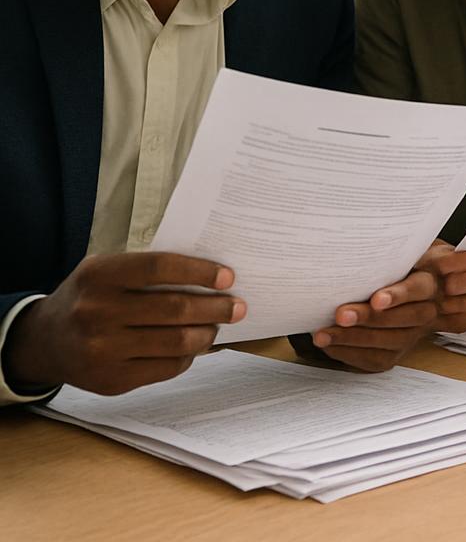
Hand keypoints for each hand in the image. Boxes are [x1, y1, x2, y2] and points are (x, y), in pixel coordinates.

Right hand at [1, 253, 243, 395]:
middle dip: (216, 308)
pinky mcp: (112, 380)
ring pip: (176, 343)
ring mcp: (103, 350)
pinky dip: (189, 356)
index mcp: (98, 276)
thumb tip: (210, 278)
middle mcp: (97, 312)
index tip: (228, 277)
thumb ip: (147, 270)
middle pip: (174, 309)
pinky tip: (195, 346)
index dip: (199, 272)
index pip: (159, 268)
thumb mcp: (104, 270)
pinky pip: (167, 368)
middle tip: (238, 306)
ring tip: (218, 326)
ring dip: (208, 333)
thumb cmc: (88, 297)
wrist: (44, 342)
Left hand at [310, 260, 438, 371]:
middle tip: (340, 315)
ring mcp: (411, 336)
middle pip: (400, 319)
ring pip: (386, 343)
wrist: (415, 295)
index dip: (397, 296)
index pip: (416, 289)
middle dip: (368, 319)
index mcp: (428, 284)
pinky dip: (349, 354)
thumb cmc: (400, 269)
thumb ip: (396, 253)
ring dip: (352, 339)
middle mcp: (425, 313)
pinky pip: (374, 360)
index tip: (376, 299)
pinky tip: (329, 345)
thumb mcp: (407, 254)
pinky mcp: (395, 354)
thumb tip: (380, 243)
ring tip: (323, 334)